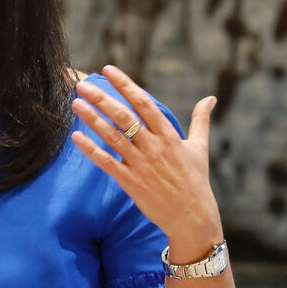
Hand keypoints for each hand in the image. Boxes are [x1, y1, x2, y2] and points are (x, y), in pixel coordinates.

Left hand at [70, 65, 222, 262]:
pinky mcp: (131, 182)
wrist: (193, 218)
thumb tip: (211, 98)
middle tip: (82, 85)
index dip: (126, 85)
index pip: (144, 103)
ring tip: (76, 104)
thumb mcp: (200, 148)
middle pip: (124, 117)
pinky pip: (107, 163)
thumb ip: (201, 120)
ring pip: (113, 137)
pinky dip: (91, 150)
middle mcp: (154, 147)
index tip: (109, 70)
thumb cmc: (196, 181)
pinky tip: (76, 137)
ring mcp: (141, 165)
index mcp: (169, 136)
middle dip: (102, 98)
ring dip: (92, 119)